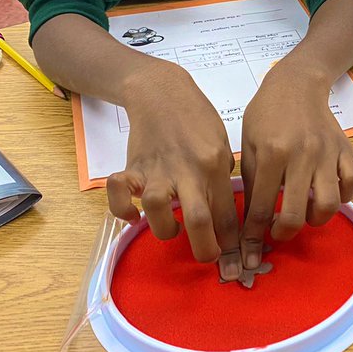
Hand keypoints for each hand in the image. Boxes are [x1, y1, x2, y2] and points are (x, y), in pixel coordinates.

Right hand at [106, 60, 241, 279]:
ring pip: (158, 209)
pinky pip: (119, 192)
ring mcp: (158, 168)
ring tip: (171, 229)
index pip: (226, 213)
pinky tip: (133, 216)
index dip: (231, 243)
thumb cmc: (197, 119)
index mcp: (214, 164)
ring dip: (165, 229)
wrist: (162, 91)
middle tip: (209, 259)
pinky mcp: (132, 166)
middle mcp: (187, 169)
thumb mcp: (222, 143)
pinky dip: (122, 210)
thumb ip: (223, 177)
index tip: (233, 260)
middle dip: (205, 249)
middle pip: (198, 220)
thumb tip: (226, 213)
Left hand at [239, 58, 352, 269]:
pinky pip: (352, 184)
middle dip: (284, 233)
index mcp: (272, 153)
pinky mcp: (345, 150)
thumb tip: (251, 219)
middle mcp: (301, 155)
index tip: (250, 248)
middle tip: (278, 232)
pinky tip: (328, 195)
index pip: (261, 207)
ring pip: (329, 204)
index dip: (253, 234)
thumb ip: (251, 181)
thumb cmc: (266, 114)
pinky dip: (343, 197)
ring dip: (315, 219)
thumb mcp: (248, 144)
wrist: (296, 83)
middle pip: (296, 213)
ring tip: (305, 215)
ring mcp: (327, 153)